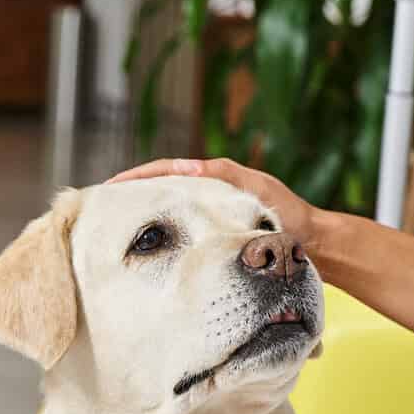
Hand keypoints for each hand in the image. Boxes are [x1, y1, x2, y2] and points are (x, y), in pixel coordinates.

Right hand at [106, 157, 320, 246]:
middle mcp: (209, 191)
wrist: (312, 241)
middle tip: (101, 206)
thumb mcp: (259, 189)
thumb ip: (227, 175)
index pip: (166, 171)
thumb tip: (187, 167)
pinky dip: (161, 231)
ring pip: (168, 210)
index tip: (111, 187)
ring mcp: (210, 214)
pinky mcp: (216, 234)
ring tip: (115, 225)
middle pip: (160, 188)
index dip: (138, 178)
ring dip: (143, 214)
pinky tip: (148, 247)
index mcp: (215, 177)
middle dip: (131, 194)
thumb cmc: (289, 214)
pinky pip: (181, 229)